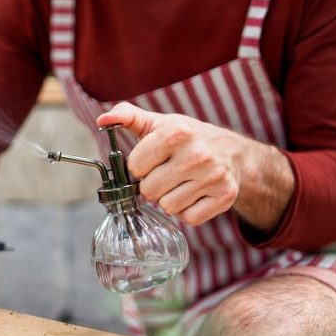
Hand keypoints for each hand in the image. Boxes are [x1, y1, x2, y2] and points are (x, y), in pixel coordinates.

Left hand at [96, 102, 292, 230]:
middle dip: (152, 185)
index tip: (151, 160)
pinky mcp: (225, 196)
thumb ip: (127, 117)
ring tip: (181, 183)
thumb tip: (102, 119)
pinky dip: (188, 211)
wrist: (232, 151)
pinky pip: (190, 218)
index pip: (135, 167)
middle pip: (149, 191)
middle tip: (166, 173)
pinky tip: (194, 194)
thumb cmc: (187, 137)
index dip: (139, 167)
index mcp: (176, 133)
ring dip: (170, 199)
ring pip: (168, 207)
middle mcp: (197, 154)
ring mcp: (213, 176)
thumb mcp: (158, 123)